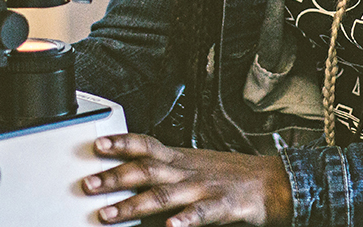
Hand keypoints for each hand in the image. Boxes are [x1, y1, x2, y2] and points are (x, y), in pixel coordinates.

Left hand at [81, 133, 291, 226]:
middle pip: (146, 170)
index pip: (147, 145)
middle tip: (87, 184)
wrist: (275, 182)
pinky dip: (186, 220)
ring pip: (164, 195)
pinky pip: (201, 214)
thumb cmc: (235, 177)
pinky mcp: (223, 206)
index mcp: (182, 159)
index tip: (98, 144)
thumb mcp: (198, 168)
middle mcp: (188, 171)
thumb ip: (169, 174)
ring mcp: (204, 188)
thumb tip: (136, 183)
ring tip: (109, 214)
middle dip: (114, 177)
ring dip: (134, 205)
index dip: (122, 143)